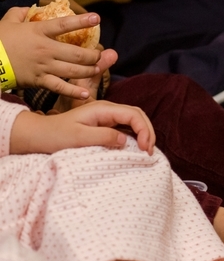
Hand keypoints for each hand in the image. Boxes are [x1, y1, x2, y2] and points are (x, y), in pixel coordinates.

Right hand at [0, 6, 115, 99]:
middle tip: (99, 54)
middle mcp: (45, 49)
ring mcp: (43, 66)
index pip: (64, 24)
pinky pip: (59, 87)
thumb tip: (29, 8)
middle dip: (93, 55)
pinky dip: (73, 91)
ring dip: (89, 70)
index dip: (82, 21)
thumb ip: (20, 12)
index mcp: (38, 32)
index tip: (96, 18)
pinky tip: (85, 93)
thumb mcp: (7, 22)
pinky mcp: (38, 81)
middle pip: (77, 53)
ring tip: (97, 69)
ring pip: (73, 70)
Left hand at [9, 100, 154, 154]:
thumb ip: (103, 136)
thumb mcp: (78, 137)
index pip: (133, 114)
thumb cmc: (55, 135)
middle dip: (148, 131)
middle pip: (137, 115)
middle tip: (150, 151)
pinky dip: (134, 136)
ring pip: (133, 120)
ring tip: (146, 150)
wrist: (37, 135)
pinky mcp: (103, 125)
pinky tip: (135, 147)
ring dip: (143, 133)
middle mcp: (107, 110)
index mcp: (103, 109)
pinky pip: (124, 127)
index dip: (144, 129)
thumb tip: (125, 139)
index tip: (144, 148)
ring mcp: (105, 117)